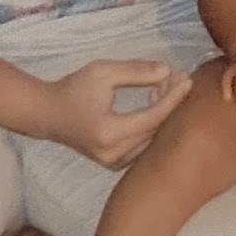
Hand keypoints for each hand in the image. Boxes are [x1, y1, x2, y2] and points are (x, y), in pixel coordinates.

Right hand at [47, 56, 186, 168]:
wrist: (47, 114)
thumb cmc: (73, 89)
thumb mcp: (102, 72)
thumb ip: (136, 71)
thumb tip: (167, 71)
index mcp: (109, 133)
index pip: (153, 118)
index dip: (173, 98)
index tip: (187, 80)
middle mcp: (113, 154)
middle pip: (156, 130)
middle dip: (170, 103)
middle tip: (176, 78)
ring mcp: (114, 163)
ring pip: (152, 140)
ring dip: (162, 114)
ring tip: (162, 86)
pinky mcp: (114, 164)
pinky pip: (143, 145)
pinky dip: (152, 125)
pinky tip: (152, 102)